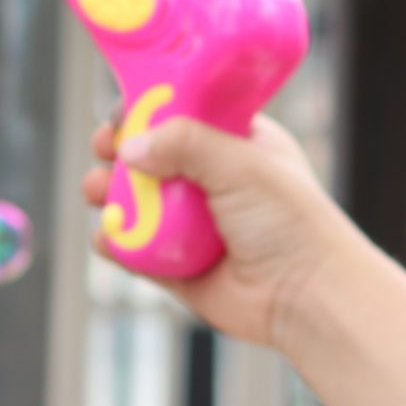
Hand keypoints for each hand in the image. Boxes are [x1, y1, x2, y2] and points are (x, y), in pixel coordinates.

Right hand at [80, 111, 362, 348]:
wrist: (307, 298)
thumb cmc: (290, 221)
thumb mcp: (241, 163)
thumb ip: (184, 143)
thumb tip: (130, 148)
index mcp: (238, 144)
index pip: (184, 113)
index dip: (149, 108)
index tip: (123, 112)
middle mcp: (213, 182)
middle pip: (151, 156)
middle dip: (119, 151)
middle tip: (104, 149)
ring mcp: (192, 225)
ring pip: (135, 202)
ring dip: (109, 195)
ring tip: (97, 192)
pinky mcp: (177, 268)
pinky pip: (134, 251)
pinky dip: (116, 242)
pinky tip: (110, 237)